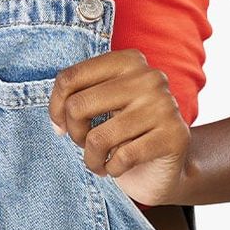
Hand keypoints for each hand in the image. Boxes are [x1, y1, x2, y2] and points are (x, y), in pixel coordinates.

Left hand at [48, 48, 194, 206]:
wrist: (168, 167)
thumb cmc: (127, 133)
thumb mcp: (103, 105)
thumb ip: (79, 98)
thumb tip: (58, 120)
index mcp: (128, 61)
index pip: (71, 77)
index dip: (55, 106)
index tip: (60, 125)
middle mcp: (148, 77)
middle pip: (78, 105)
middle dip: (74, 133)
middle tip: (85, 144)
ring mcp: (164, 105)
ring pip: (97, 138)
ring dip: (91, 159)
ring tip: (99, 161)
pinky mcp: (174, 136)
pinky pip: (122, 158)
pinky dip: (112, 169)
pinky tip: (118, 167)